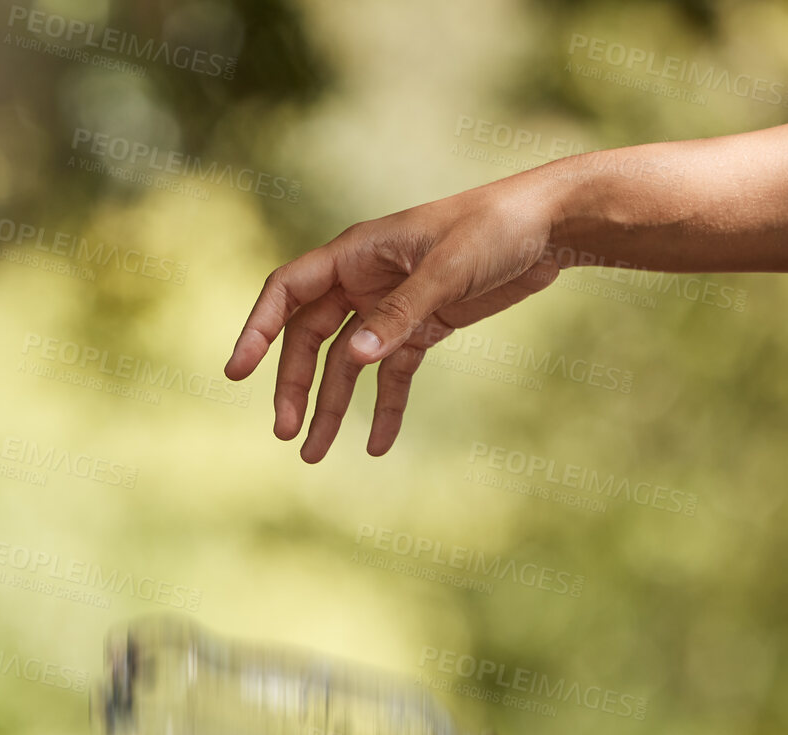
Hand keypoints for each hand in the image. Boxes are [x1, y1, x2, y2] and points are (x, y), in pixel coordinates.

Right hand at [222, 178, 561, 461]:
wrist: (549, 226)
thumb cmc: (494, 229)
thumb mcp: (447, 270)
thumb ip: (400, 313)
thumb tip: (353, 357)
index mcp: (355, 253)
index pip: (288, 293)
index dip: (258, 330)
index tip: (238, 372)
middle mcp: (364, 280)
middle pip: (311, 339)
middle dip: (295, 387)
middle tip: (286, 434)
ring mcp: (392, 306)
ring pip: (348, 364)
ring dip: (332, 407)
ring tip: (315, 455)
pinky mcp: (424, 327)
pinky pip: (394, 374)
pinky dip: (386, 408)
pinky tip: (376, 445)